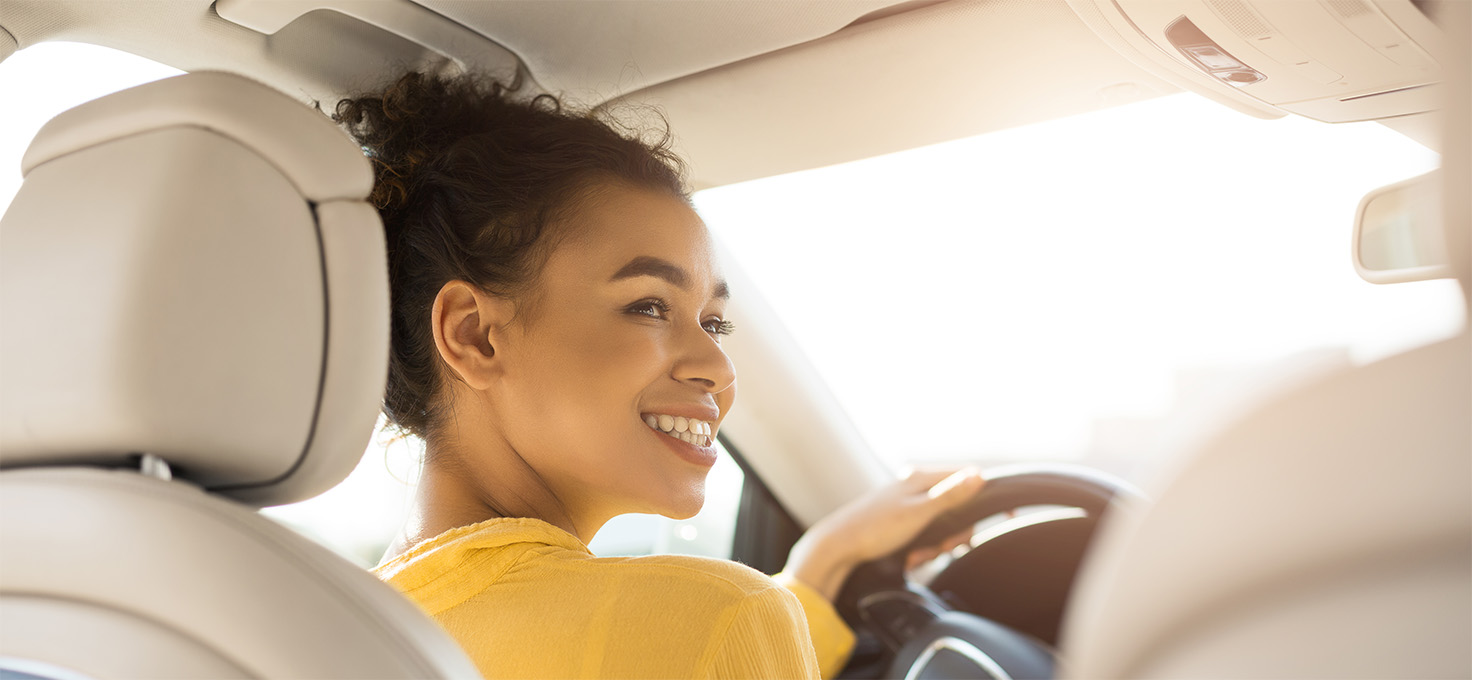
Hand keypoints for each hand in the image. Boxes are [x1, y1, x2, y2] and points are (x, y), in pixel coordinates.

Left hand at [783, 468, 984, 600]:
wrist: (837, 547)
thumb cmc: (874, 529)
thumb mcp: (918, 513)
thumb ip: (949, 495)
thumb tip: (978, 475)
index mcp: (920, 477)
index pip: (967, 477)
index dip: (985, 497)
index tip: (1005, 515)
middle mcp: (915, 484)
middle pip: (956, 504)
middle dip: (954, 531)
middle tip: (944, 547)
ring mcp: (907, 502)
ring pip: (941, 522)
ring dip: (937, 544)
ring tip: (919, 554)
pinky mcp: (901, 520)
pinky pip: (925, 533)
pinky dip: (923, 547)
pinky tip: (911, 556)